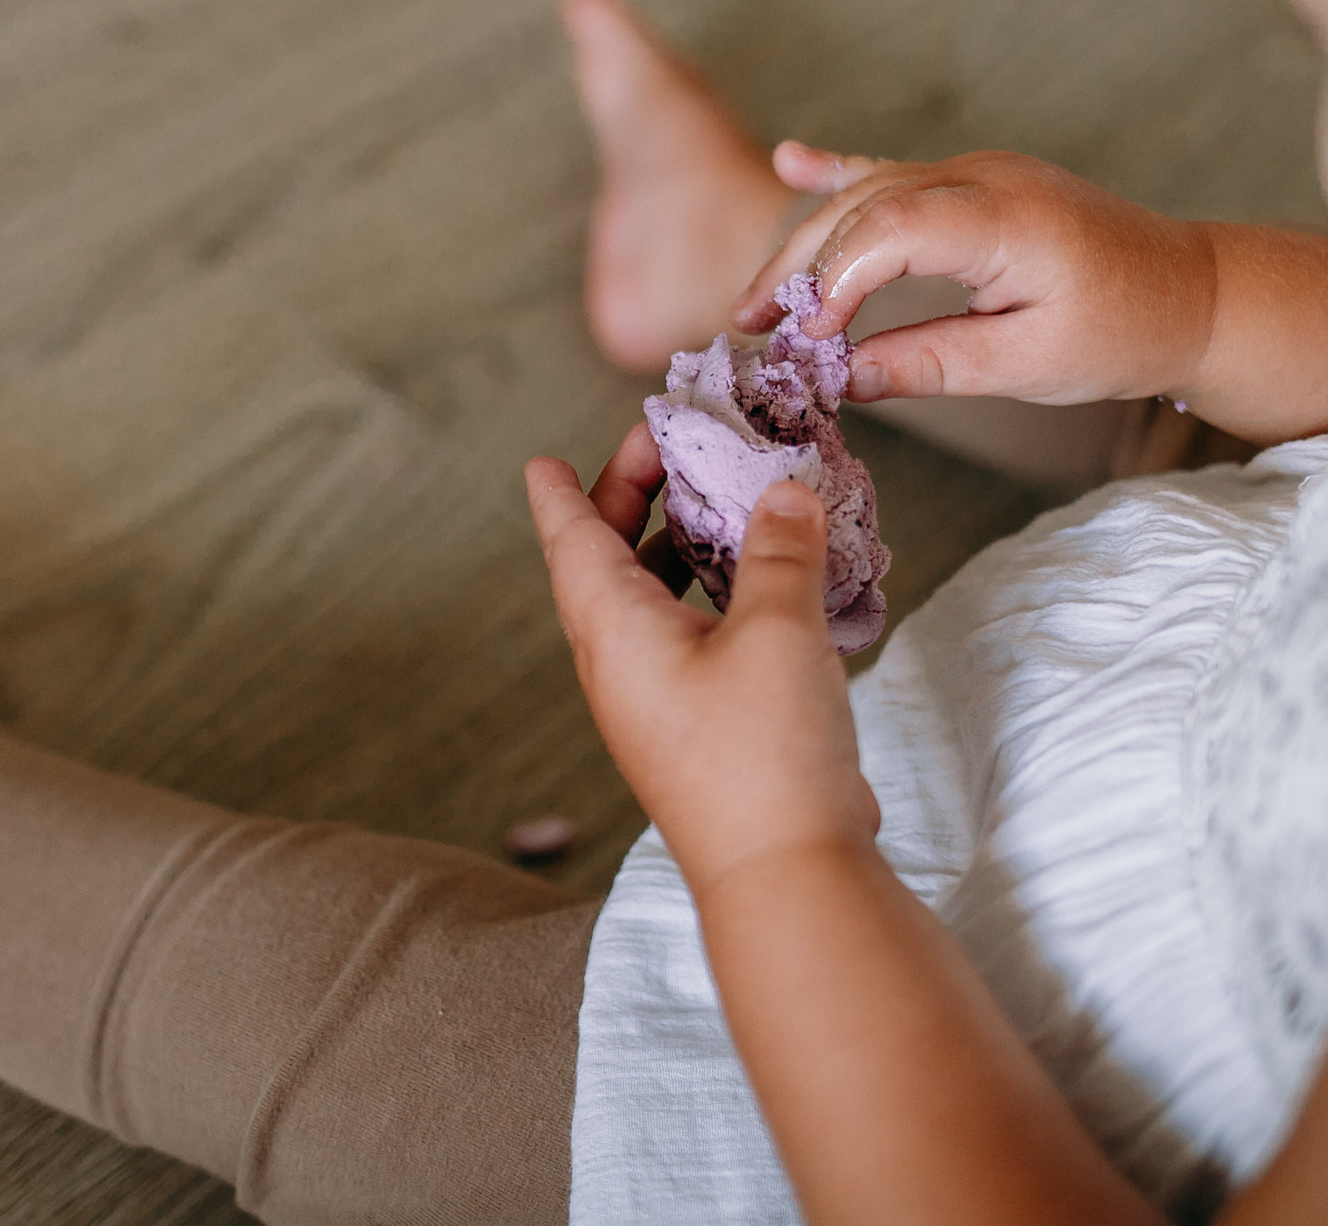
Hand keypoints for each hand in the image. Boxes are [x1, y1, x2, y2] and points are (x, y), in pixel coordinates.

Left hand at [525, 423, 879, 893]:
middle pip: (607, 565)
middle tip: (666, 451)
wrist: (785, 878)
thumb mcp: (777, 628)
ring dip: (677, 549)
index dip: (562, 494)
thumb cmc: (763, 751)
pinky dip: (714, 598)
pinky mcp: (699, 732)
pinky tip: (762, 587)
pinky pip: (690, 642)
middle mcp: (621, 666)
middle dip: (632, 501)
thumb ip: (780, 550)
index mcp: (613, 631)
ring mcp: (658, 704)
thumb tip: (784, 491)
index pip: (571, 541)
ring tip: (718, 506)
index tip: (543, 461)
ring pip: (650, 605)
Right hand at [730, 141, 1218, 406]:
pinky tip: (790, 159)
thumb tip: (840, 378)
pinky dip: (840, 172)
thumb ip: (931, 363)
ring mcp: (981, 170)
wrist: (1193, 293)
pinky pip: (897, 171)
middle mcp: (986, 177)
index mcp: (1007, 218)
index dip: (832, 278)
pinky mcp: (978, 181)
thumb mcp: (1029, 366)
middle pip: (861, 203)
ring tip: (755, 301)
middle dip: (796, 265)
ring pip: (868, 189)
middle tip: (747, 328)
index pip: (888, 227)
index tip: (804, 340)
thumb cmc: (1124, 333)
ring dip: (807, 241)